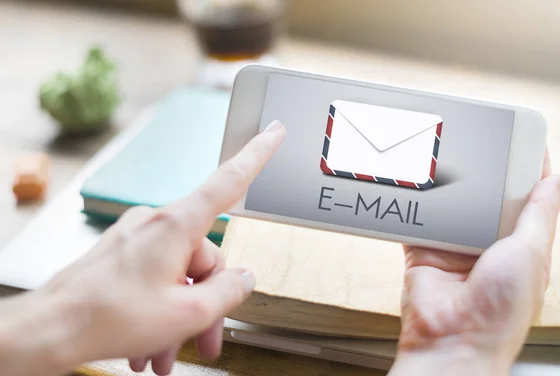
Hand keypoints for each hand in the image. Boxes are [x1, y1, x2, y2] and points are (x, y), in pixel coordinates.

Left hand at [40, 120, 285, 374]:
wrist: (49, 330)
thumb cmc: (107, 318)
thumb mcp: (187, 313)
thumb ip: (228, 292)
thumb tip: (244, 278)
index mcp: (177, 226)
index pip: (229, 181)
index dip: (256, 155)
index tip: (273, 132)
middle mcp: (157, 223)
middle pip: (205, 257)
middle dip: (207, 304)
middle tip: (207, 340)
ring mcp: (137, 238)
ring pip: (179, 274)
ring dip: (180, 317)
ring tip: (167, 354)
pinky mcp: (123, 254)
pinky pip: (157, 278)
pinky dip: (160, 311)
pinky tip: (150, 346)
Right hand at [391, 151, 559, 374]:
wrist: (452, 341)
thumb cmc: (500, 313)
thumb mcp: (530, 254)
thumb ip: (539, 215)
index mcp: (521, 246)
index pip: (527, 199)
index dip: (526, 171)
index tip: (521, 141)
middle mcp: (488, 245)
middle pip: (487, 197)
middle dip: (485, 174)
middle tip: (479, 142)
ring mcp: (455, 248)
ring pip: (454, 206)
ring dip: (451, 188)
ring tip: (448, 158)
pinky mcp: (424, 251)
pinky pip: (420, 221)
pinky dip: (417, 205)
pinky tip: (418, 186)